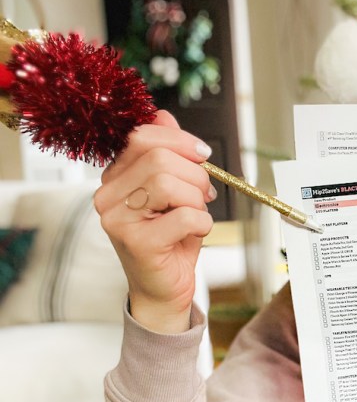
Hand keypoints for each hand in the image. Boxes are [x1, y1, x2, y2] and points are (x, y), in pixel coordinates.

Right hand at [94, 111, 215, 332]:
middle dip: (196, 174)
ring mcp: (117, 219)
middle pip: (160, 159)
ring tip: (197, 214)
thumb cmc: (171, 237)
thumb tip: (163, 115)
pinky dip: (202, 223)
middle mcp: (107, 195)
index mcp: (115, 176)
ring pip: (170, 184)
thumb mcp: (174, 189)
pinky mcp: (136, 243)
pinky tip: (195, 232)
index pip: (142, 136)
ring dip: (197, 199)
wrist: (165, 286)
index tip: (202, 155)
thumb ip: (167, 153)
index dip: (180, 140)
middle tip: (204, 194)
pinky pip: (184, 217)